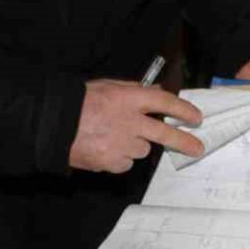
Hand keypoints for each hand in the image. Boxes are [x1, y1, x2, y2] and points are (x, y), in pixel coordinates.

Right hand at [68, 80, 204, 173]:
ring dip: (134, 145)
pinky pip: (125, 162)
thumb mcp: (106, 86)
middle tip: (197, 149)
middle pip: (166, 134)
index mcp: (129, 98)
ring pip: (142, 150)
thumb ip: (134, 89)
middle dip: (185, 142)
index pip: (165, 102)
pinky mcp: (113, 162)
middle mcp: (130, 122)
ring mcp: (122, 144)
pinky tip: (103, 148)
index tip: (195, 118)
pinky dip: (118, 158)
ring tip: (111, 137)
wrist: (52, 125)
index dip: (183, 110)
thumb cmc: (77, 102)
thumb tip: (157, 91)